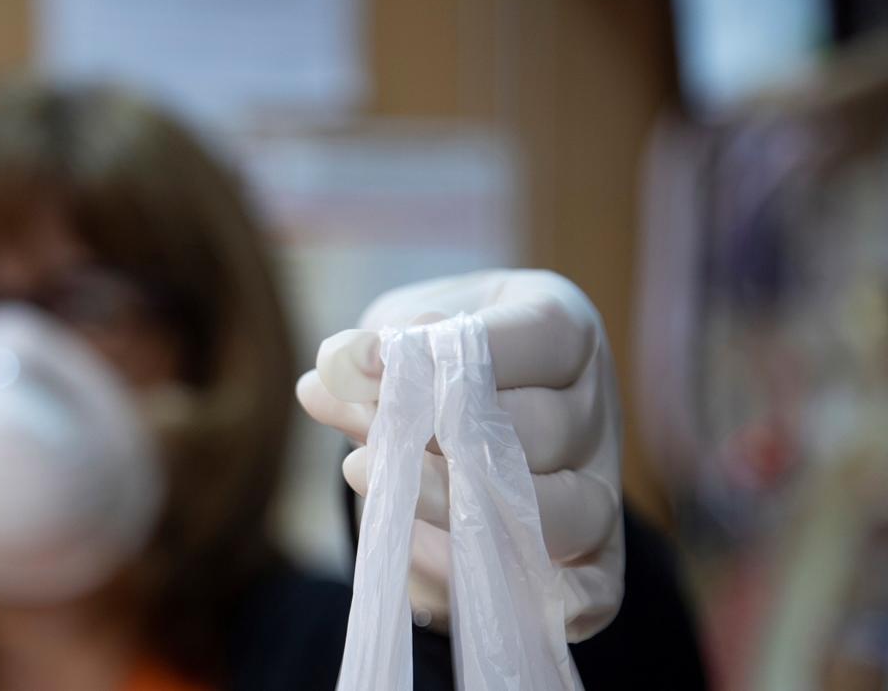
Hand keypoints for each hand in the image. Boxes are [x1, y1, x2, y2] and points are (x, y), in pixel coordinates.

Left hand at [296, 269, 623, 641]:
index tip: (377, 361)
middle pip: (545, 428)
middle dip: (447, 437)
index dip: (464, 351)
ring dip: (459, 507)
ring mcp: (599, 484)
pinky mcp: (593, 554)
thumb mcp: (395, 337)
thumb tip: (333, 376)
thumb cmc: (431, 362)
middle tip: (372, 439)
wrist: (456, 417)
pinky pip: (595, 588)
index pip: (544, 335)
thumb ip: (364, 355)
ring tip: (380, 487)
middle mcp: (595, 406)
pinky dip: (558, 601)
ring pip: (565, 510)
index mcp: (565, 331)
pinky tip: (485, 588)